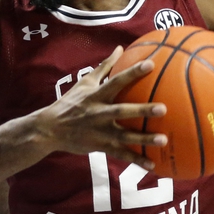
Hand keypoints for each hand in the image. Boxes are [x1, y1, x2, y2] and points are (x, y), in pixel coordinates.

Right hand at [36, 47, 165, 168]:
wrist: (50, 129)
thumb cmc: (70, 103)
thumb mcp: (85, 82)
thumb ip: (105, 66)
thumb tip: (121, 48)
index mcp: (96, 96)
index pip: (116, 81)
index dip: (132, 73)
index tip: (150, 64)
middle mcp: (99, 113)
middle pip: (123, 111)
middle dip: (142, 110)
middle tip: (163, 109)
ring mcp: (100, 132)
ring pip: (125, 136)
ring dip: (144, 139)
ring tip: (163, 140)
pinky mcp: (100, 147)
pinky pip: (121, 155)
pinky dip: (136, 160)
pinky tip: (153, 165)